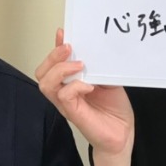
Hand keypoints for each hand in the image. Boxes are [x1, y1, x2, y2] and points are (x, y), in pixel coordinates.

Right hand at [35, 29, 133, 157]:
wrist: (123, 133)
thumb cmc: (114, 110)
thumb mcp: (108, 80)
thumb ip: (98, 67)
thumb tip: (95, 49)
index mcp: (70, 82)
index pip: (54, 63)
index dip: (55, 47)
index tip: (63, 32)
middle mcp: (63, 92)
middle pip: (42, 72)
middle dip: (53, 57)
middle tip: (69, 48)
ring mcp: (66, 103)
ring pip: (46, 83)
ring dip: (60, 70)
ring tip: (79, 65)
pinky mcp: (72, 113)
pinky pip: (63, 95)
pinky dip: (74, 86)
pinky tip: (89, 85)